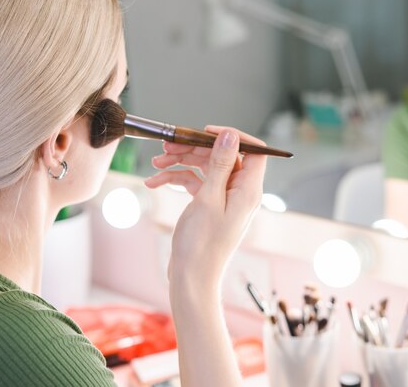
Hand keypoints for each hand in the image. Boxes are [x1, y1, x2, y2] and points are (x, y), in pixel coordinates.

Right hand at [144, 126, 266, 287]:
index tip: (205, 132)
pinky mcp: (209, 205)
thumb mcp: (208, 198)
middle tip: (168, 146)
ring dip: (180, 163)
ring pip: (205, 168)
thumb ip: (220, 164)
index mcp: (248, 190)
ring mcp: (224, 198)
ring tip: (156, 163)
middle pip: (222, 156)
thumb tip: (230, 135)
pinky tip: (154, 182)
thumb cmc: (202, 244)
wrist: (191, 276)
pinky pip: (195, 183)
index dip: (232, 136)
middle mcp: (239, 192)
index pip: (253, 150)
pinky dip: (176, 179)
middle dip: (194, 149)